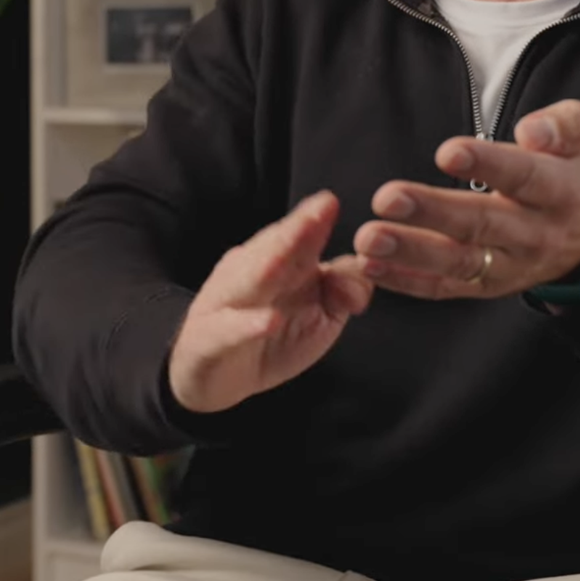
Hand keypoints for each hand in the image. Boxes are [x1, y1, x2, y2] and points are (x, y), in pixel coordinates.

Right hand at [168, 191, 374, 413]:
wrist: (214, 377)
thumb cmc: (271, 338)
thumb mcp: (319, 316)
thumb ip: (346, 287)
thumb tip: (369, 269)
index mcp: (277, 263)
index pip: (297, 237)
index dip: (313, 219)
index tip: (331, 202)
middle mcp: (248, 274)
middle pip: (273, 249)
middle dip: (295, 231)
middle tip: (318, 213)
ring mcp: (225, 305)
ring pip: (248, 281)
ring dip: (269, 265)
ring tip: (288, 256)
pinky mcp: (210, 341)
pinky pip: (229, 330)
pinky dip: (249, 325)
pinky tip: (271, 321)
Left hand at [354, 99, 579, 299]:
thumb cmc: (578, 169)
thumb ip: (570, 126)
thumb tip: (532, 131)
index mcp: (564, 191)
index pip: (524, 177)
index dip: (488, 165)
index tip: (447, 152)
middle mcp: (535, 234)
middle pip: (482, 224)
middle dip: (432, 212)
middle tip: (388, 198)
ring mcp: (509, 266)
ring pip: (458, 261)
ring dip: (410, 252)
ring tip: (370, 239)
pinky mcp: (485, 285)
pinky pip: (444, 287)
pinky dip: (406, 281)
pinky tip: (370, 267)